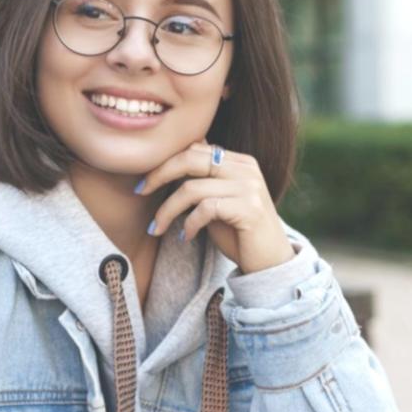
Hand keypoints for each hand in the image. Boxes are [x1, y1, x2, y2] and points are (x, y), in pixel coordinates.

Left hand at [137, 142, 295, 273]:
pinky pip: (205, 209)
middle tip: (140, 192)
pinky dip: (189, 224)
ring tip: (157, 228)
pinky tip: (186, 236)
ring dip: (167, 210)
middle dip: (159, 174)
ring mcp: (250, 187)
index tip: (145, 182)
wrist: (271, 262)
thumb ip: (201, 182)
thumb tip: (167, 164)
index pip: (195, 148)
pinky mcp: (249, 208)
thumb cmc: (239, 234)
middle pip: (190, 158)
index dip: (165, 162)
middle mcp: (247, 168)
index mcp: (240, 162)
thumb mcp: (218, 202)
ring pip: (192, 188)